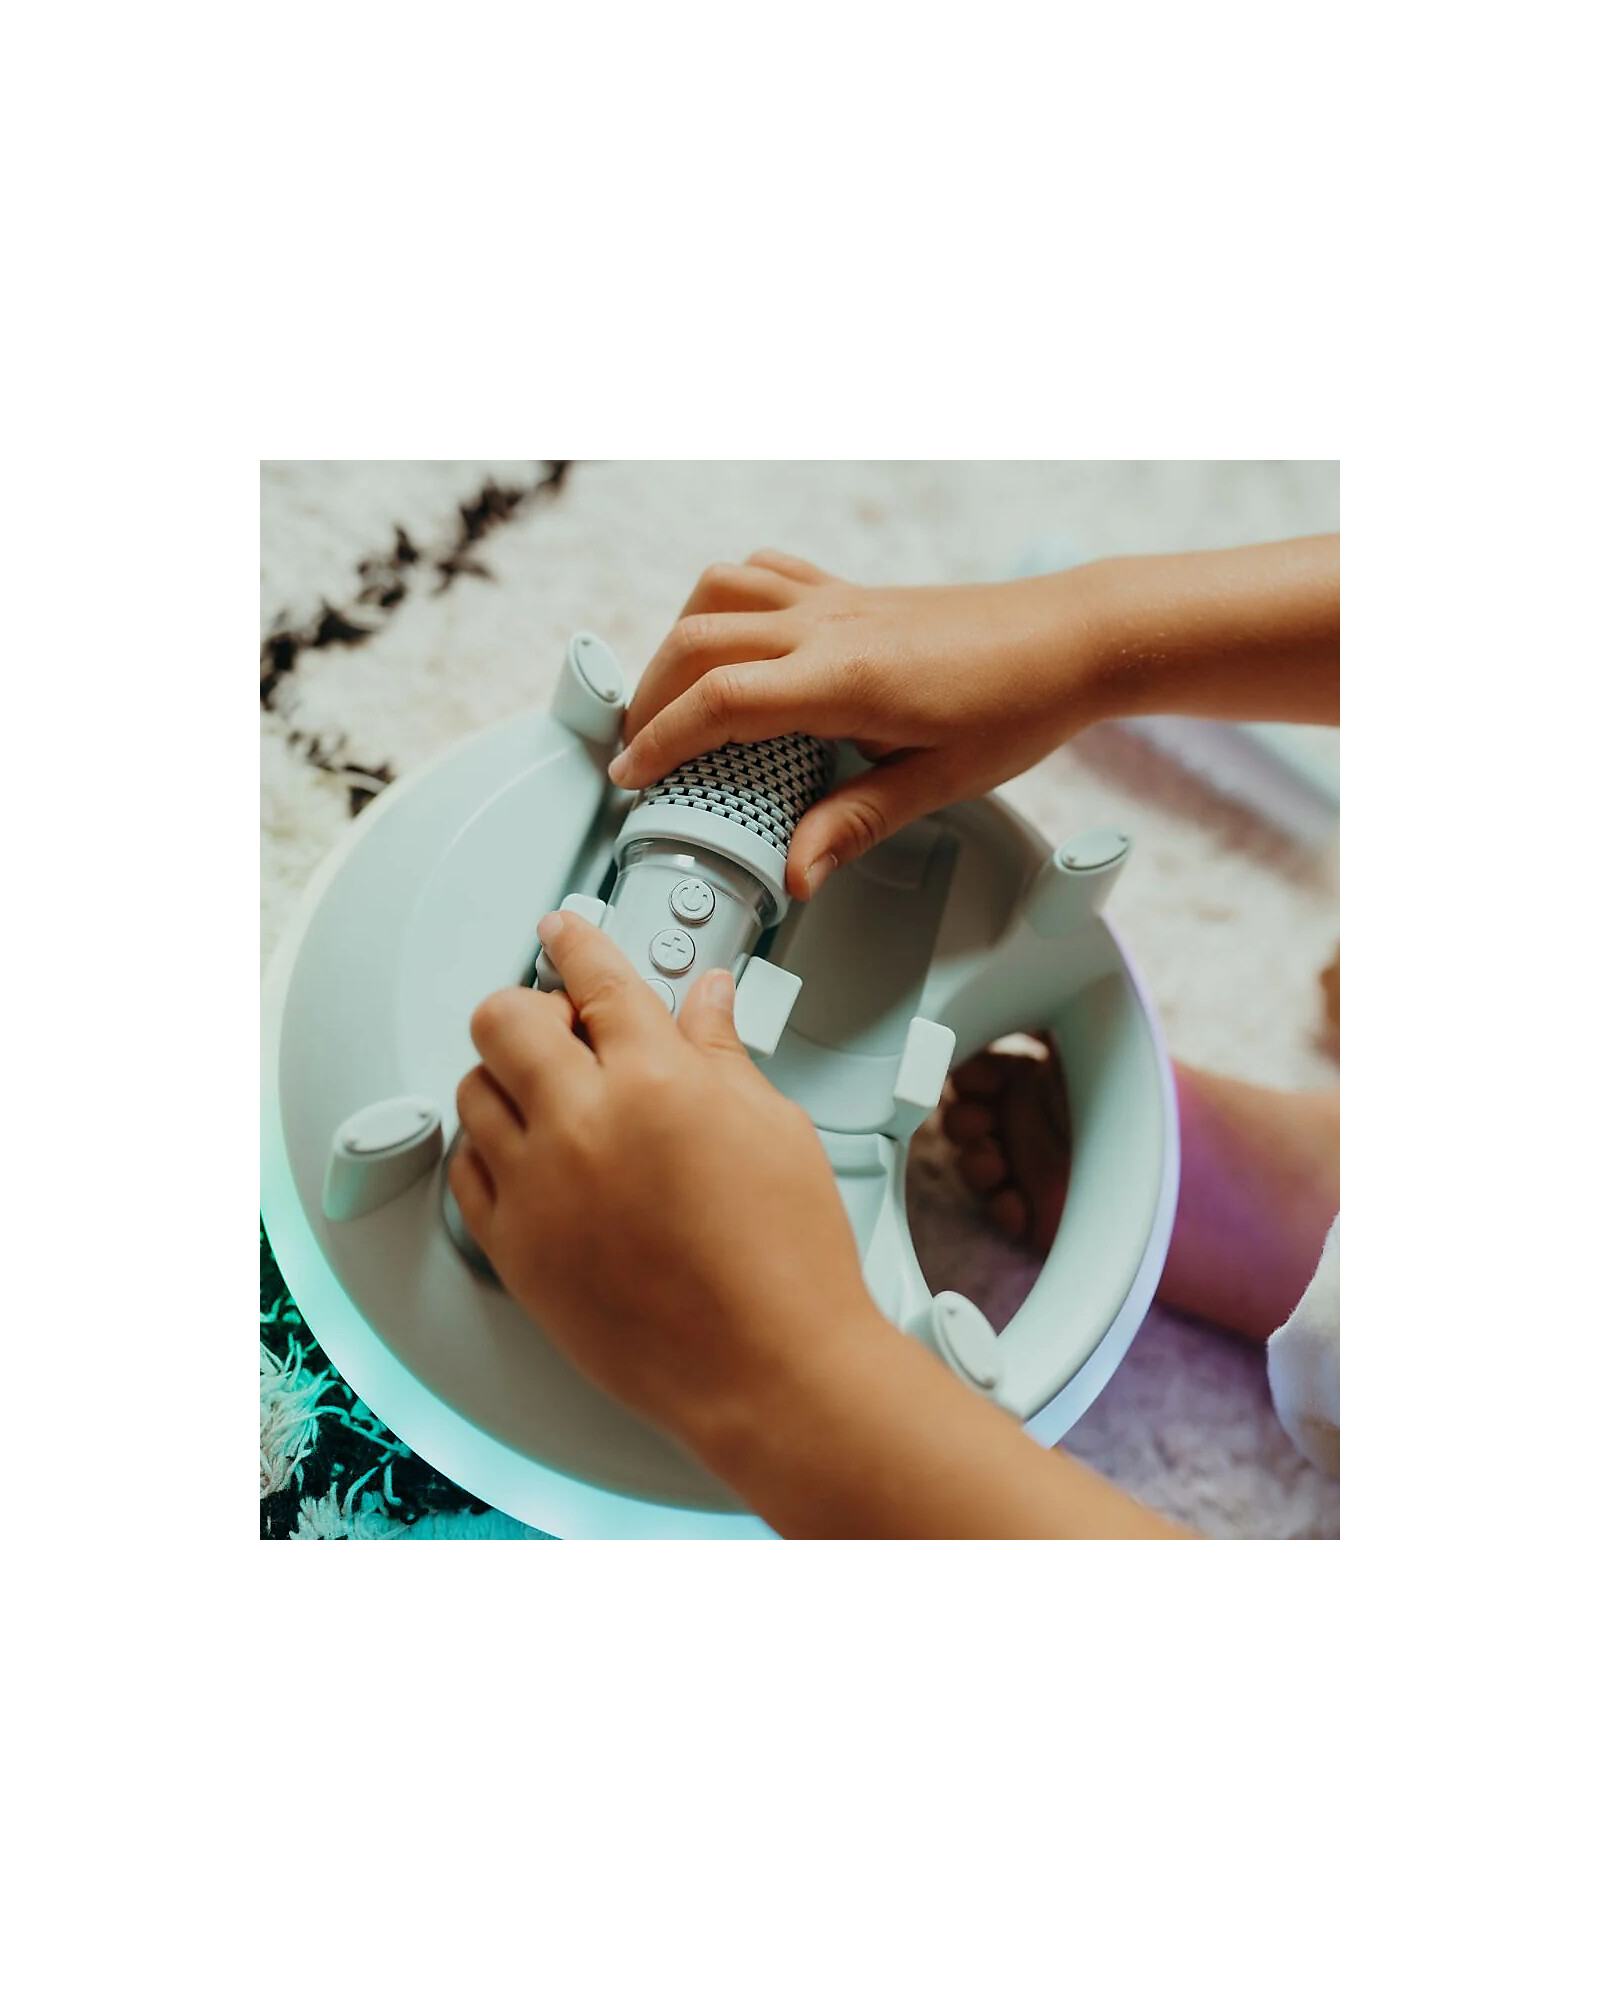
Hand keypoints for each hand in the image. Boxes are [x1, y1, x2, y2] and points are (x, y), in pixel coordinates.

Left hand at [448, 912, 885, 1441]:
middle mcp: (583, 1126)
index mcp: (656, 1081)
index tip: (563, 931)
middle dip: (531, 1007)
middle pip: (504, 1020)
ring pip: (474, 1092)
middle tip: (565, 1025)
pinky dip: (491, 1150)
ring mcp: (539, 1190)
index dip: (575, 942)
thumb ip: (722, 1055)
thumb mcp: (774, 1129)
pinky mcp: (516, 1250)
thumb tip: (707, 1005)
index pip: (595, 978)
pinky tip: (531, 1157)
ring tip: (554, 1096)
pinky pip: (467, 1173)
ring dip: (508, 1077)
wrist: (769, 1369)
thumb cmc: (788, 1263)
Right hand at [608, 550, 1108, 899]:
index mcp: (844, 680)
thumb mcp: (938, 783)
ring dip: (677, 642)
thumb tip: (795, 874)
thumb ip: (856, 824)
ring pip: (717, 593)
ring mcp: (835, 599)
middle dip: (650, 698)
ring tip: (670, 698)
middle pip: (697, 642)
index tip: (632, 778)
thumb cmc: (1016, 706)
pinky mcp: (849, 590)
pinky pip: (762, 574)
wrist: (1071, 636)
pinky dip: (723, 602)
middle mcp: (827, 627)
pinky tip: (729, 642)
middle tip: (637, 752)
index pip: (719, 702)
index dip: (661, 742)